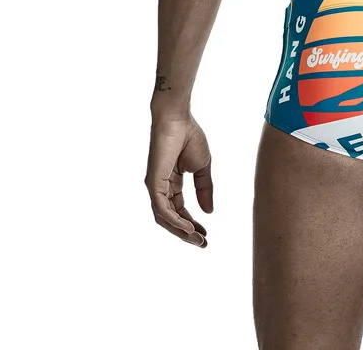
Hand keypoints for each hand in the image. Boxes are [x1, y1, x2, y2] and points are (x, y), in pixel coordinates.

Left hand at [146, 114, 213, 246]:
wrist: (178, 118)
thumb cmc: (189, 136)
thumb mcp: (202, 167)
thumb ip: (204, 188)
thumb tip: (209, 212)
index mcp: (171, 183)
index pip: (180, 210)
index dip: (192, 223)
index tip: (206, 234)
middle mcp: (160, 188)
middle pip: (171, 218)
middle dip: (186, 233)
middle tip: (202, 243)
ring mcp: (155, 186)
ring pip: (164, 218)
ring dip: (181, 231)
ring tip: (197, 239)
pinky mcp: (153, 182)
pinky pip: (162, 208)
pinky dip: (174, 220)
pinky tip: (188, 227)